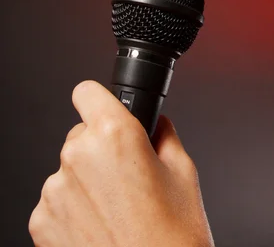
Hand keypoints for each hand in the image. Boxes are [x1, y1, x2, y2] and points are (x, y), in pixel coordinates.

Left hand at [29, 81, 213, 246]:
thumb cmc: (173, 238)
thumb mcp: (183, 172)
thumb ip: (163, 135)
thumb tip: (156, 124)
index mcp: (114, 134)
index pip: (87, 91)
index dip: (100, 100)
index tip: (106, 110)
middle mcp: (78, 156)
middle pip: (81, 134)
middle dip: (100, 148)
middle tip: (126, 177)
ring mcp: (55, 191)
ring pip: (69, 169)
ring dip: (86, 181)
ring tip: (115, 209)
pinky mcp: (41, 222)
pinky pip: (56, 200)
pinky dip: (73, 209)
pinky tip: (99, 227)